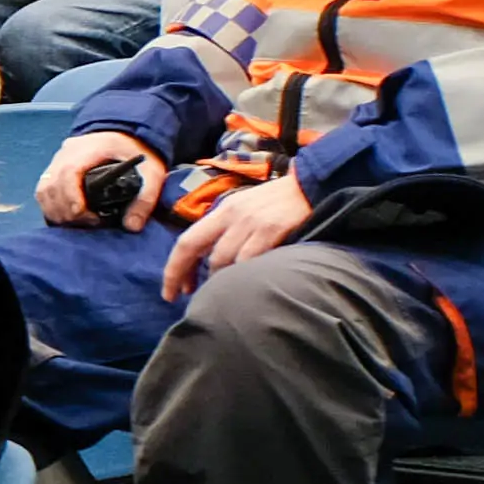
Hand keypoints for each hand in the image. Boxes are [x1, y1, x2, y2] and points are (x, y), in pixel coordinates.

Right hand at [36, 129, 160, 227]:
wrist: (127, 133)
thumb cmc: (136, 151)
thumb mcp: (151, 172)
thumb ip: (146, 198)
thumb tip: (131, 225)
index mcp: (90, 148)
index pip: (69, 173)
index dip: (72, 198)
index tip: (87, 216)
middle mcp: (68, 152)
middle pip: (52, 185)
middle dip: (66, 211)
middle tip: (88, 223)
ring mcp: (58, 159)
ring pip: (43, 190)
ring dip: (56, 211)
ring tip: (78, 222)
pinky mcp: (55, 167)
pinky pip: (43, 190)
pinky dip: (51, 206)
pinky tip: (67, 216)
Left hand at [162, 170, 316, 298]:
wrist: (312, 186)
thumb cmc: (278, 203)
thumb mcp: (246, 211)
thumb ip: (227, 233)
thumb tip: (208, 264)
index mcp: (223, 211)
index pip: (187, 240)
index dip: (174, 268)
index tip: (172, 291)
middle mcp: (231, 215)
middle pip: (193, 247)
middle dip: (179, 274)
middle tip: (179, 297)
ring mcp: (250, 221)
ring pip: (220, 259)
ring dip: (216, 280)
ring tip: (221, 294)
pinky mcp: (271, 228)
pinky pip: (249, 260)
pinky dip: (244, 276)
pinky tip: (246, 285)